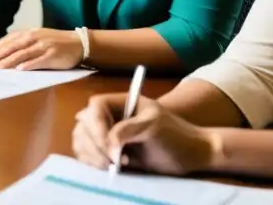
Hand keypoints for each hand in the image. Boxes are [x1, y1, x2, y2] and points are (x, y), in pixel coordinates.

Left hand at [0, 27, 83, 69]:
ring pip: (23, 53)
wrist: (79, 43)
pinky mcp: (53, 55)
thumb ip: (23, 43)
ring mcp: (44, 46)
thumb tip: (4, 52)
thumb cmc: (56, 42)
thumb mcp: (38, 38)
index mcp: (29, 33)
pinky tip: (20, 69)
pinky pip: (39, 60)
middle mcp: (35, 37)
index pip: (8, 40)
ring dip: (10, 61)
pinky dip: (29, 65)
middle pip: (13, 47)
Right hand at [72, 93, 216, 174]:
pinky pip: (87, 154)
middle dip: (95, 144)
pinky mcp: (107, 152)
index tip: (109, 146)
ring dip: (91, 155)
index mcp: (120, 103)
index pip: (95, 106)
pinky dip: (91, 162)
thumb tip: (108, 144)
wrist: (190, 154)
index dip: (97, 125)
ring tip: (112, 167)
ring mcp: (107, 135)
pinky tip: (107, 169)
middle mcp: (109, 117)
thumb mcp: (153, 127)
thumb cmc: (175, 134)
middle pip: (85, 124)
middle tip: (112, 162)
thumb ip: (128, 130)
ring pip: (82, 140)